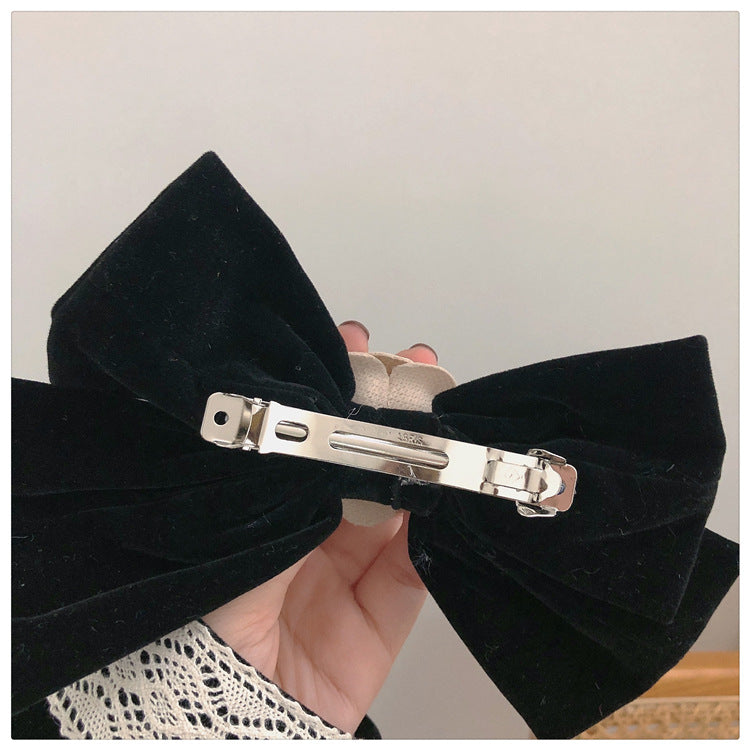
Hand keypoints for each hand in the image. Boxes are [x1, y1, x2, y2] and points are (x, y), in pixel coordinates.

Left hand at [203, 322, 436, 734]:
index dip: (334, 398)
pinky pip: (418, 570)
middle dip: (389, 418)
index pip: (308, 444)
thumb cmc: (204, 620)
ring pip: (395, 509)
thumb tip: (315, 415)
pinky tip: (449, 487)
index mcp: (264, 512)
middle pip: (359, 468)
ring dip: (422, 464)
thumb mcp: (237, 530)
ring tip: (440, 414)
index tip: (356, 352)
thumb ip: (283, 481)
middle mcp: (306, 538)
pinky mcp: (381, 620)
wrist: (222, 720)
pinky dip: (437, 531)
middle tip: (412, 370)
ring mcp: (346, 577)